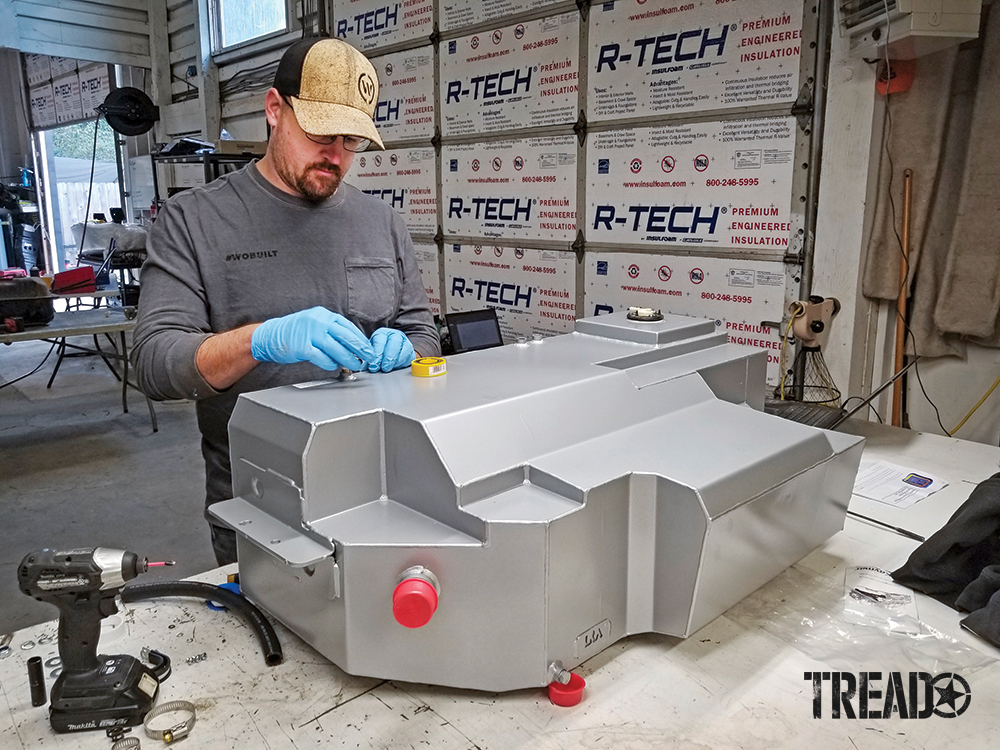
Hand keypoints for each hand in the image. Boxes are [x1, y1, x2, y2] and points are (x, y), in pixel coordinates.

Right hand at [251, 307, 374, 370]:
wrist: (269, 336)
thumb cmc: (294, 332)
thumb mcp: (314, 324)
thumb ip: (331, 330)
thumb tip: (351, 343)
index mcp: (323, 315)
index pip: (348, 327)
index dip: (361, 339)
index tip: (369, 348)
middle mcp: (318, 322)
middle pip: (346, 337)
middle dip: (360, 349)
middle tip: (369, 358)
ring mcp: (310, 334)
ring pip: (337, 349)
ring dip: (349, 359)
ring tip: (355, 365)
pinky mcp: (303, 347)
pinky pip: (323, 358)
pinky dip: (331, 364)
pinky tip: (334, 366)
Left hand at [367, 328, 414, 372]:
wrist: (389, 355)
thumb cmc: (378, 353)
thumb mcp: (371, 353)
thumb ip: (370, 358)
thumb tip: (371, 367)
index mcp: (382, 333)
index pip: (380, 340)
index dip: (377, 353)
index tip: (374, 364)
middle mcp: (395, 335)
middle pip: (395, 342)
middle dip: (389, 357)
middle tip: (384, 368)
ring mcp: (405, 342)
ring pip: (405, 349)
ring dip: (396, 361)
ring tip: (389, 369)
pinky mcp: (412, 351)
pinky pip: (410, 357)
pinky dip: (403, 363)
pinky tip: (396, 368)